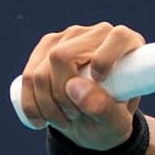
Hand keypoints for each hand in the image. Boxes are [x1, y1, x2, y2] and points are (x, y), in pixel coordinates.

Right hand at [19, 23, 144, 149]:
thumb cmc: (113, 117)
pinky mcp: (47, 46)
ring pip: (40, 71)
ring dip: (46, 104)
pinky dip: (31, 104)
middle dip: (61, 95)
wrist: (94, 119)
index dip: (106, 60)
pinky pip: (28, 76)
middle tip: (75, 116)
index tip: (101, 83)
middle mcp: (98, 33)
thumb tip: (74, 87)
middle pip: (62, 56)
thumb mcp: (116, 121)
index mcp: (127, 44)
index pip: (118, 38)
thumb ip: (103, 106)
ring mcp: (68, 37)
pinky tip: (40, 121)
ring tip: (64, 121)